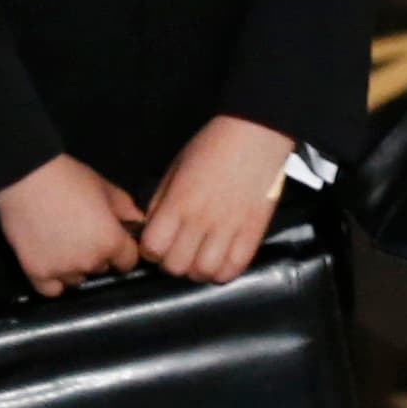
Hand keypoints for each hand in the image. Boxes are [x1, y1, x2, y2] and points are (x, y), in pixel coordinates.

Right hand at [0, 154, 143, 297]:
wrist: (25, 178)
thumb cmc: (69, 179)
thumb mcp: (106, 189)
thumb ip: (127, 210)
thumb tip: (138, 224)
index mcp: (112, 242)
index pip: (128, 262)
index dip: (122, 251)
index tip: (113, 242)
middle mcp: (90, 262)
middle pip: (102, 268)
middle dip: (97, 256)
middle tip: (82, 237)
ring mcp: (62, 270)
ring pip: (77, 279)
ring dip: (75, 268)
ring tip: (63, 247)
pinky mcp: (36, 273)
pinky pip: (51, 290)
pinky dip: (53, 281)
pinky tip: (51, 264)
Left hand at [140, 115, 294, 284]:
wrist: (256, 135)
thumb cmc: (211, 147)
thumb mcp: (175, 169)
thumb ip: (162, 202)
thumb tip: (154, 228)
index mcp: (178, 203)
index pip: (153, 248)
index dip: (150, 250)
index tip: (157, 244)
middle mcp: (201, 220)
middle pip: (176, 266)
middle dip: (172, 263)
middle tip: (179, 252)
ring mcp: (230, 228)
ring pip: (205, 272)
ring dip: (198, 270)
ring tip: (200, 259)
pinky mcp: (254, 232)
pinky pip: (235, 267)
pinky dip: (224, 271)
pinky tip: (221, 260)